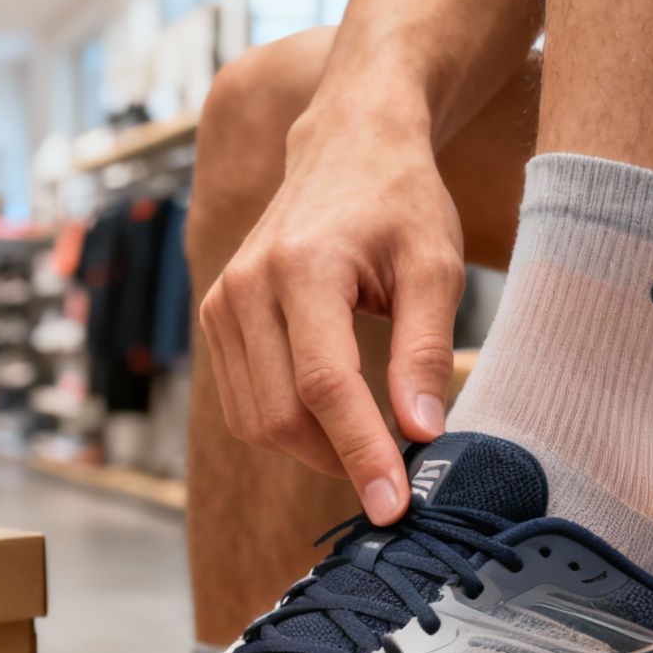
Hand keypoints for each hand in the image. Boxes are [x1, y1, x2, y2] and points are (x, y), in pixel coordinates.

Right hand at [200, 103, 463, 524]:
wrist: (348, 147)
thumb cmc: (400, 202)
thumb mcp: (436, 268)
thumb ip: (426, 350)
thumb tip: (423, 432)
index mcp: (302, 267)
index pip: (325, 385)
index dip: (361, 453)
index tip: (395, 505)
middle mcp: (246, 285)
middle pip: (281, 414)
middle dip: (339, 461)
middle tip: (398, 478)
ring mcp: (221, 302)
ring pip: (255, 420)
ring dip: (313, 451)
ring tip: (371, 447)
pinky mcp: (216, 317)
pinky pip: (244, 402)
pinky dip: (288, 427)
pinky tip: (334, 421)